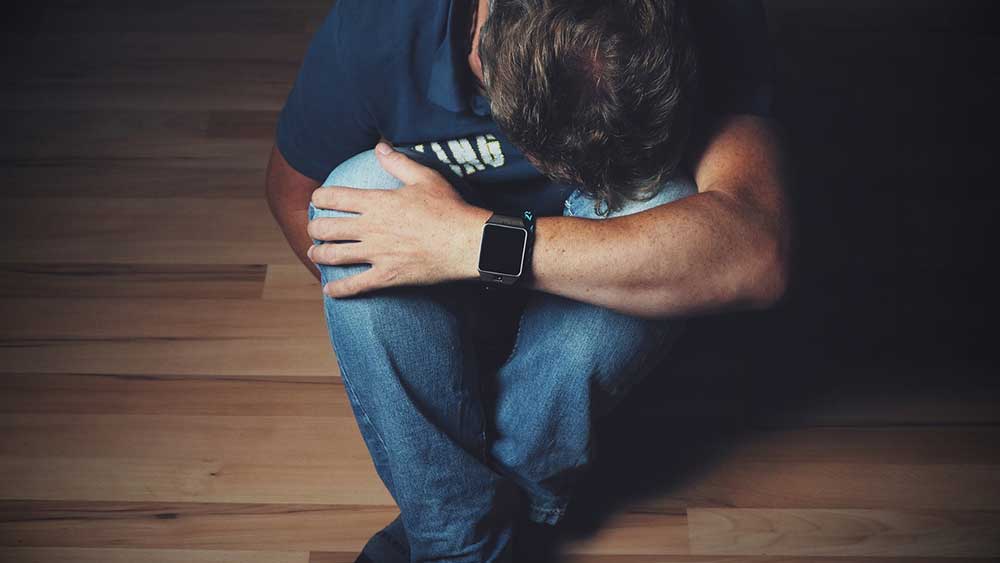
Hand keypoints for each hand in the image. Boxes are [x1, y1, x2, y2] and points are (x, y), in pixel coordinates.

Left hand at [307, 142, 491, 297]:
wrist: (466, 243)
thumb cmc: (448, 209)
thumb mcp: (425, 178)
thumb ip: (398, 162)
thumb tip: (380, 147)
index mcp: (377, 203)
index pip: (334, 197)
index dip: (320, 198)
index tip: (317, 199)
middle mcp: (370, 228)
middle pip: (327, 228)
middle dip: (315, 228)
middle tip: (314, 228)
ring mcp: (377, 254)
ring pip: (334, 256)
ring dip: (318, 254)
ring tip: (314, 253)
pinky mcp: (387, 276)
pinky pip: (355, 286)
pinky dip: (338, 289)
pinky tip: (329, 289)